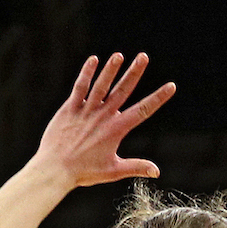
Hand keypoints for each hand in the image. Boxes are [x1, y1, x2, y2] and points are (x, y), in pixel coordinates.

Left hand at [34, 51, 177, 188]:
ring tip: (119, 55)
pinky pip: (80, 87)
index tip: (171, 86)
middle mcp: (103, 116)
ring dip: (110, 69)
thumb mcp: (113, 171)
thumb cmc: (84, 172)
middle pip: (122, 90)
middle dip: (134, 72)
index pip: (142, 110)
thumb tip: (156, 172)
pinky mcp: (70, 108)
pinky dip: (87, 73)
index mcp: (116, 130)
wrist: (56, 168)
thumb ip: (136, 167)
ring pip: (101, 85)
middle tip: (144, 57)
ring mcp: (86, 110)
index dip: (158, 98)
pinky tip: (94, 60)